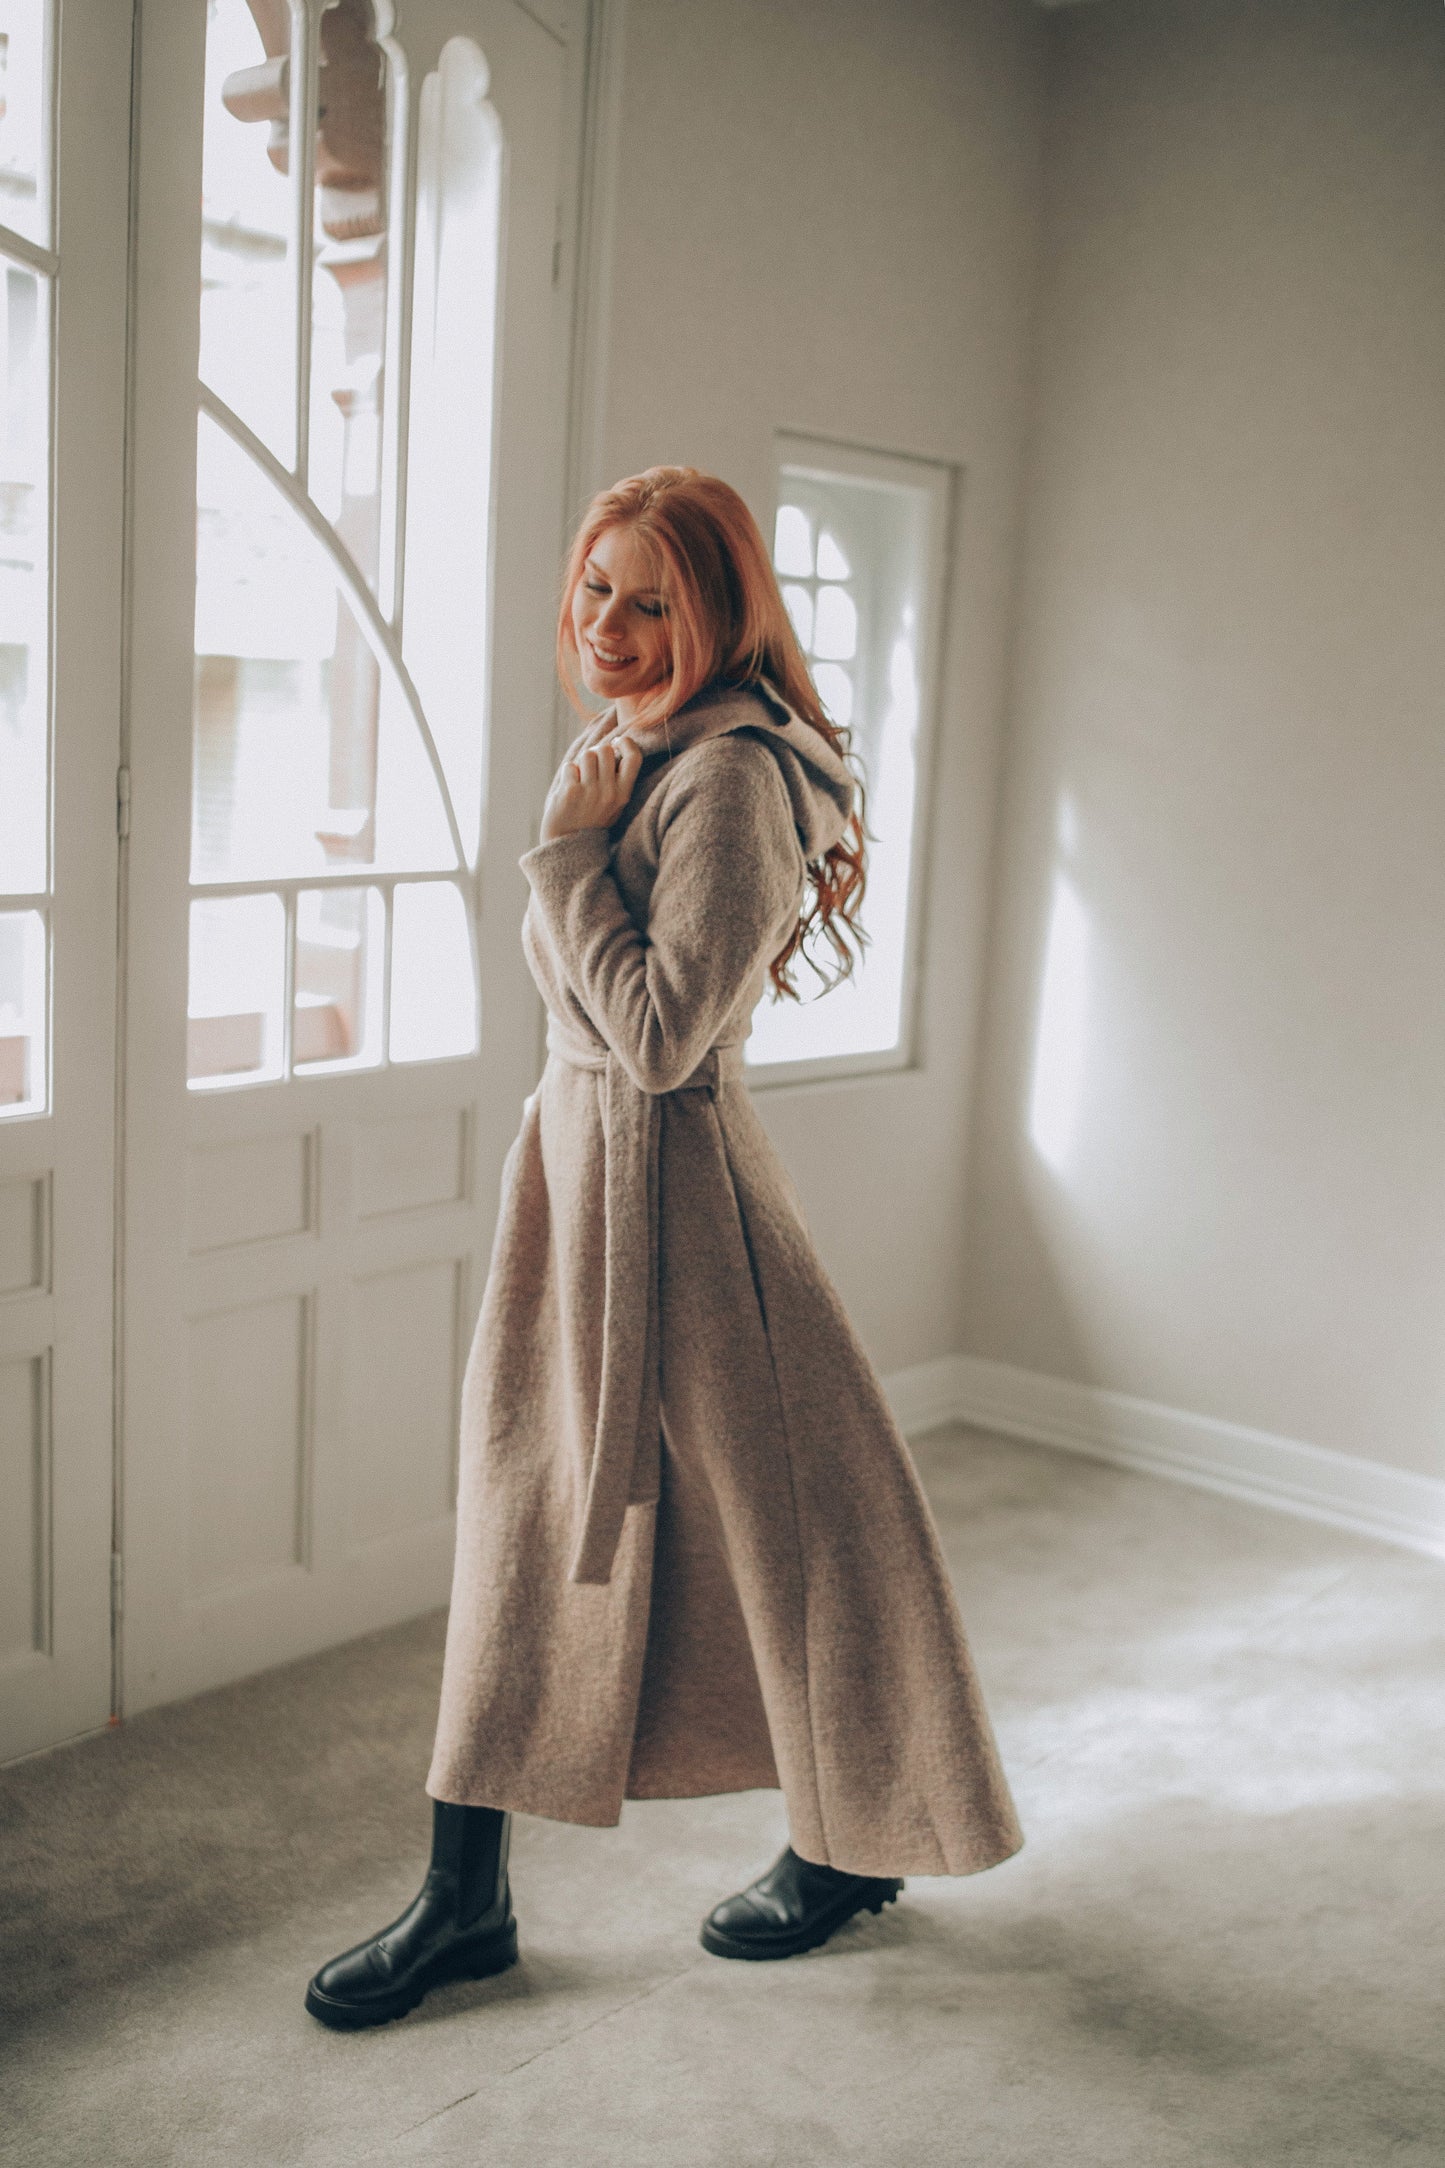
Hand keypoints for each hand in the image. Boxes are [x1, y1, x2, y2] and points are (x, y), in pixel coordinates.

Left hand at [539, 726, 643, 840]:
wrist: (569, 846)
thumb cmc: (591, 820)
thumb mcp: (614, 805)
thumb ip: (617, 779)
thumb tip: (613, 745)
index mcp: (623, 794)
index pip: (634, 757)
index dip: (625, 743)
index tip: (616, 744)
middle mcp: (609, 793)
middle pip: (605, 750)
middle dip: (596, 753)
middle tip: (591, 767)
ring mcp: (590, 792)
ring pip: (587, 755)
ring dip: (580, 763)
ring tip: (579, 778)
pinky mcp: (571, 792)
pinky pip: (570, 767)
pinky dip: (568, 774)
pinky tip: (568, 789)